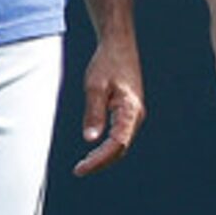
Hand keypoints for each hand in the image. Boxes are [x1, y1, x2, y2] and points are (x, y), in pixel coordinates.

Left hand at [73, 33, 145, 175]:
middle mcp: (136, 115)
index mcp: (130, 109)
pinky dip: (107, 146)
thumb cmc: (107, 62)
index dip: (100, 159)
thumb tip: (90, 139)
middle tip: (79, 170)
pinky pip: (120, 135)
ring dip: (104, 156)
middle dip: (101, 162)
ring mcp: (134, 114)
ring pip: (121, 144)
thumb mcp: (95, 87)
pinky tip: (93, 149)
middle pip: (121, 148)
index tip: (81, 168)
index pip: (117, 144)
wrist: (118, 45)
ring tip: (84, 164)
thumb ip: (94, 113)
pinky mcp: (129, 111)